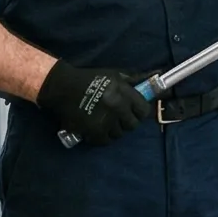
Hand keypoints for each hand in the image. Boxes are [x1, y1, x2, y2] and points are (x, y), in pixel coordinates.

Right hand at [35, 59, 149, 145]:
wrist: (62, 87)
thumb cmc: (89, 79)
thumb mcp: (113, 75)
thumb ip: (132, 80)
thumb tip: (155, 76)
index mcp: (124, 92)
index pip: (143, 110)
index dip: (139, 112)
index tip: (133, 112)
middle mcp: (117, 107)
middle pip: (133, 125)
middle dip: (127, 122)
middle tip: (117, 118)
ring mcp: (106, 120)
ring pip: (119, 134)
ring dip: (113, 130)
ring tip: (104, 122)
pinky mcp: (94, 131)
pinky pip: (105, 141)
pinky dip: (102, 137)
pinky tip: (96, 129)